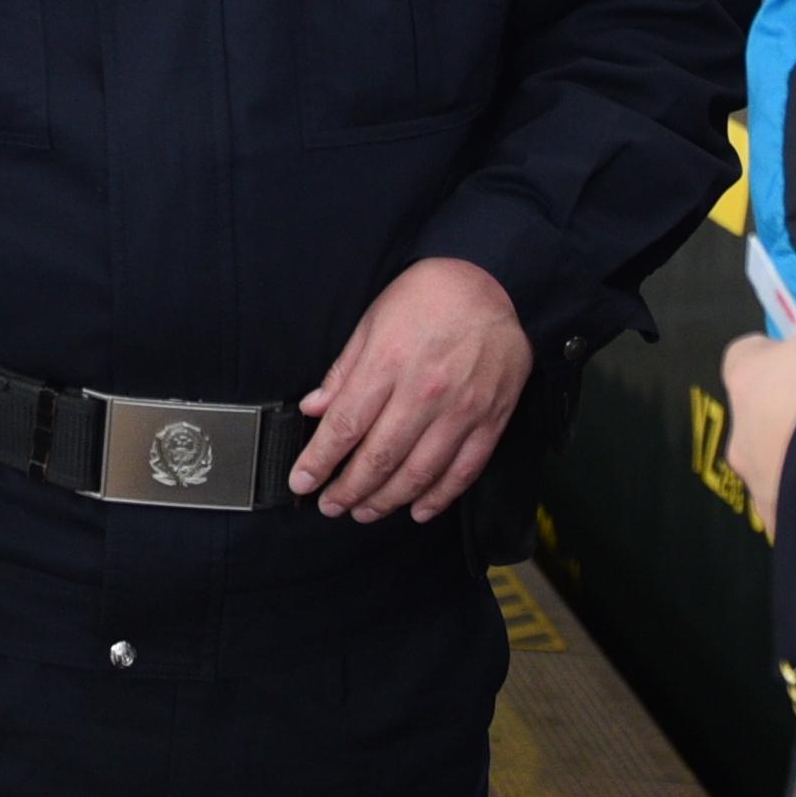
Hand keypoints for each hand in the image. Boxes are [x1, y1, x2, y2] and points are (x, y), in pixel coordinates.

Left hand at [289, 258, 533, 521]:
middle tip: (330, 506)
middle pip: (379, 457)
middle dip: (348, 490)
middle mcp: (424, 392)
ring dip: (387, 501)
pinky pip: (464, 470)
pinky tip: (418, 510)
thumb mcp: (373, 321)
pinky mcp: (491, 420)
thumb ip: (344, 370)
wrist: (494, 284)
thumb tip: (313, 408)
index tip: (301, 482)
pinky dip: (439, 497)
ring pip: (419, 473)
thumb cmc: (427, 297)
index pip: (345, 426)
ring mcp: (462, 410)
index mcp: (388, 363)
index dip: (319, 461)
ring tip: (364, 512)